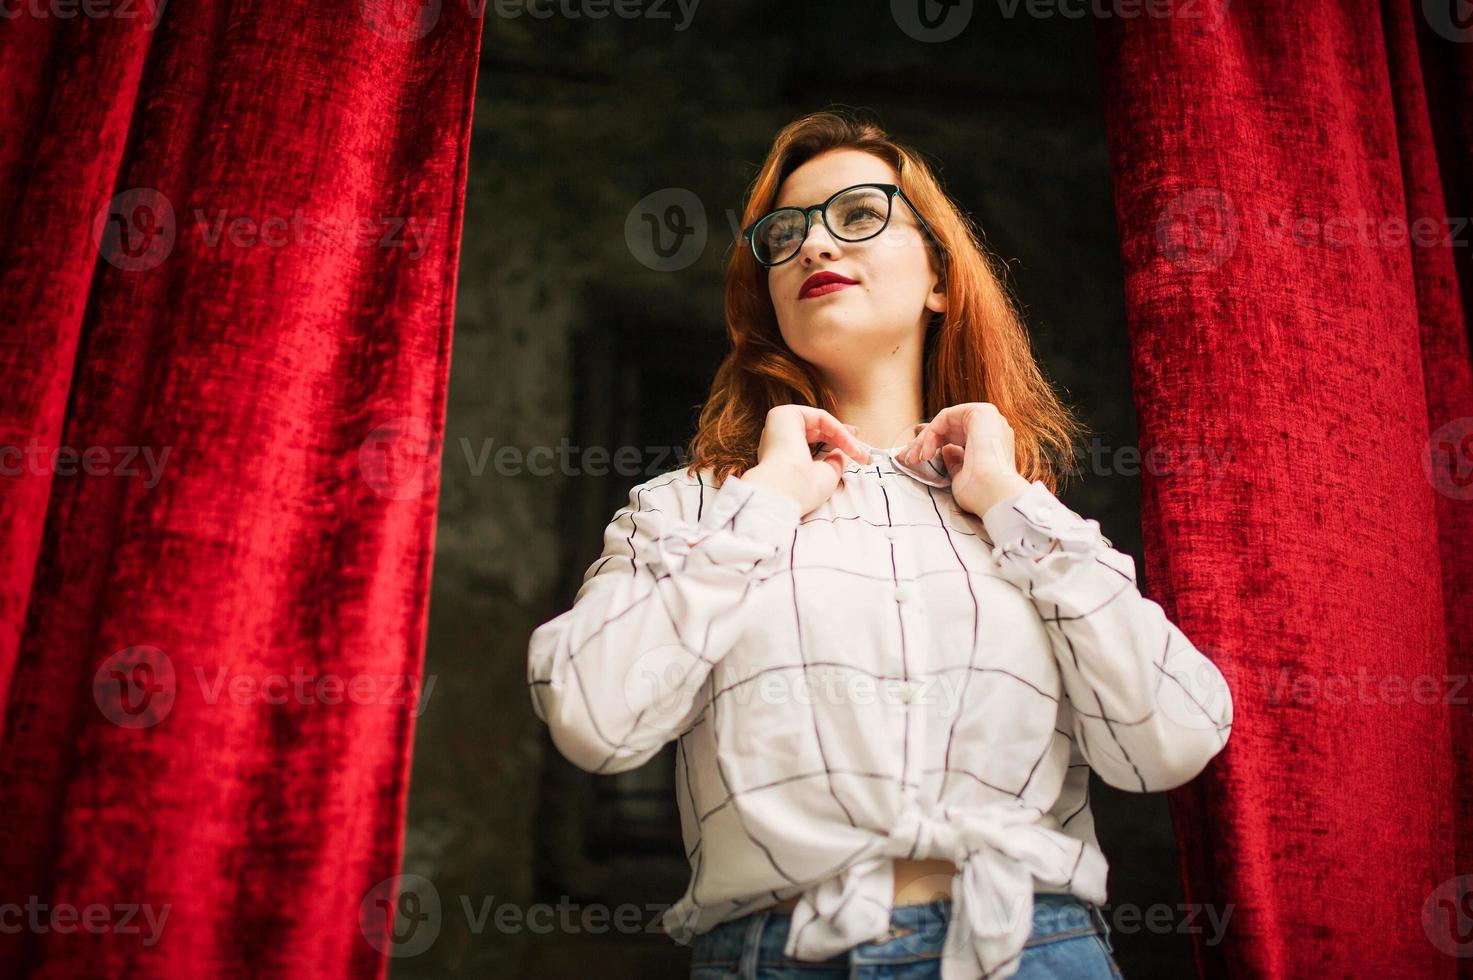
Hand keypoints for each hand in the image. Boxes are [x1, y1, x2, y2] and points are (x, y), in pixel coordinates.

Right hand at [738, 405, 872, 514]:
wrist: (785, 489)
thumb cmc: (802, 490)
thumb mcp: (825, 476)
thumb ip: (834, 462)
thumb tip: (843, 453)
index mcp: (782, 454)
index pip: (812, 442)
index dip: (836, 443)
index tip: (857, 452)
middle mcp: (777, 438)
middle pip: (817, 430)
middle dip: (843, 437)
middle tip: (861, 448)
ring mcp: (779, 425)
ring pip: (820, 423)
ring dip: (843, 436)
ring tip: (858, 452)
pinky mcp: (784, 414)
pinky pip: (820, 417)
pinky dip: (837, 429)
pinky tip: (848, 443)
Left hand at [897, 403, 1032, 517]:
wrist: (996, 495)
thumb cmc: (981, 494)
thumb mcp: (962, 477)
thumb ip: (955, 461)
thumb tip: (946, 450)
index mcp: (990, 444)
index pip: (956, 437)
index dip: (931, 446)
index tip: (912, 459)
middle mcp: (992, 428)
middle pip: (948, 428)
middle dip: (922, 443)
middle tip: (905, 457)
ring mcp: (988, 418)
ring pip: (944, 422)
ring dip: (924, 440)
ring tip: (912, 459)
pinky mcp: (980, 412)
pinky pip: (945, 417)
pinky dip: (931, 434)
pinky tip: (926, 453)